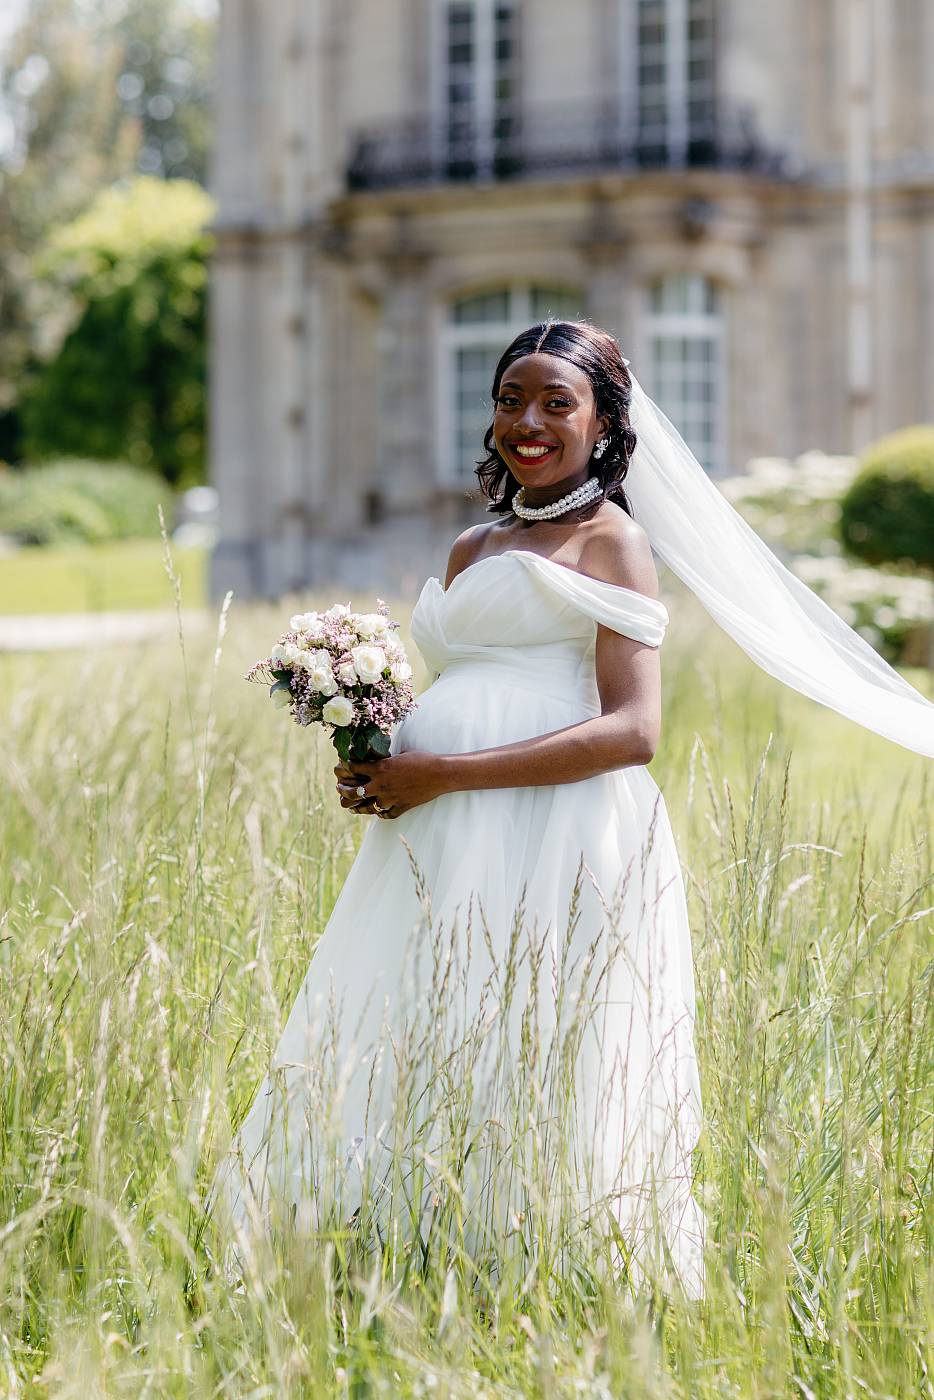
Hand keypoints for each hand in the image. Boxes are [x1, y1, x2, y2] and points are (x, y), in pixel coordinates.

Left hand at [333, 751, 448, 818]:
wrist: (440, 774)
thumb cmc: (423, 759)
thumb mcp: (402, 754)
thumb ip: (388, 760)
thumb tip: (382, 759)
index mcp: (381, 768)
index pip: (354, 768)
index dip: (346, 767)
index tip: (342, 767)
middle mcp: (382, 785)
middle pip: (355, 792)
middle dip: (344, 791)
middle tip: (340, 789)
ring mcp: (391, 798)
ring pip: (368, 807)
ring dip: (359, 807)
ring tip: (352, 807)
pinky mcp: (402, 807)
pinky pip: (387, 814)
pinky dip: (381, 814)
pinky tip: (378, 813)